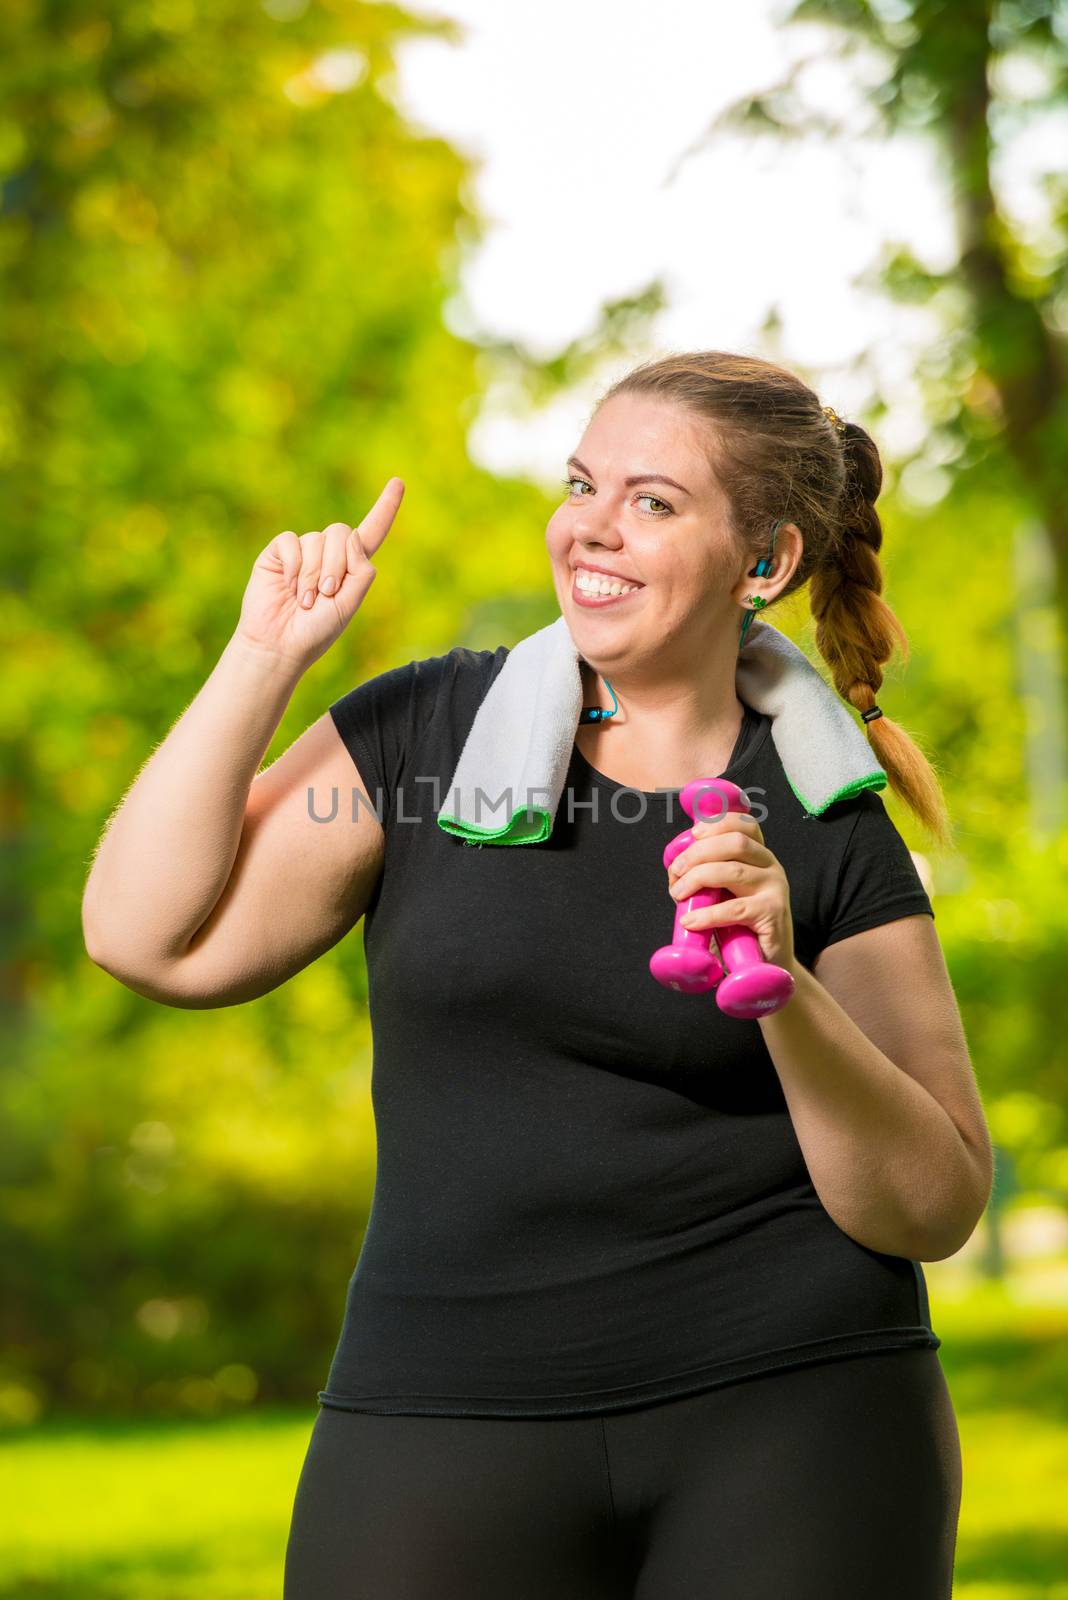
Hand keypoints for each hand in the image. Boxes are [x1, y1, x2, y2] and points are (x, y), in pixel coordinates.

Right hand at [233, 478, 403, 671]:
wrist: (279, 644)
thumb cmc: (316, 631)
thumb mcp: (349, 604)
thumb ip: (361, 570)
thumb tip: (354, 536)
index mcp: (352, 567)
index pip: (372, 532)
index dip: (385, 508)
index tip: (398, 482)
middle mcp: (328, 554)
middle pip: (343, 533)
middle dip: (336, 566)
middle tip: (324, 596)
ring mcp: (302, 552)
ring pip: (317, 540)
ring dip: (313, 574)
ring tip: (304, 600)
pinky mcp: (278, 553)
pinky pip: (292, 541)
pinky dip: (293, 566)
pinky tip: (288, 586)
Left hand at [667, 810, 796, 971]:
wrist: (768, 965)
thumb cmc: (740, 927)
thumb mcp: (724, 894)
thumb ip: (707, 877)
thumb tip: (675, 870)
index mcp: (760, 856)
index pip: (745, 825)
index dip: (717, 823)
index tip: (693, 835)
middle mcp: (771, 866)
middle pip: (734, 842)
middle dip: (697, 853)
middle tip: (676, 872)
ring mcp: (775, 888)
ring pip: (732, 870)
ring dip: (696, 878)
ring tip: (678, 894)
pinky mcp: (773, 914)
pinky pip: (734, 909)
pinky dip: (706, 914)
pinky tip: (691, 922)